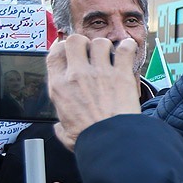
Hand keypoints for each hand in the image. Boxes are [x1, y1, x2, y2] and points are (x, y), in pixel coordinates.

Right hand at [48, 35, 140, 150]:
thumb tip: (59, 128)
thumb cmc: (90, 139)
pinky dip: (128, 47)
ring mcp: (100, 72)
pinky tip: (128, 50)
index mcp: (60, 87)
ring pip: (100, 42)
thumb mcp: (65, 133)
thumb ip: (60, 125)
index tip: (68, 50)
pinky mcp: (121, 74)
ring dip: (106, 46)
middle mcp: (77, 75)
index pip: (54, 53)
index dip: (61, 47)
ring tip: (110, 55)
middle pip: (75, 40)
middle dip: (83, 42)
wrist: (111, 142)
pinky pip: (125, 49)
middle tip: (90, 52)